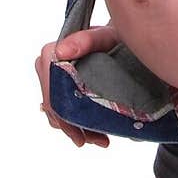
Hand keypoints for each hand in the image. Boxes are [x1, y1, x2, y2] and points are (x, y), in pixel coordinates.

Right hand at [34, 25, 120, 148]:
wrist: (128, 38)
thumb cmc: (118, 35)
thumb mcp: (107, 37)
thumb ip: (86, 40)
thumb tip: (59, 52)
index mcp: (52, 52)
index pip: (50, 93)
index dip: (63, 117)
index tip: (80, 136)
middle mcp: (50, 64)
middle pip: (53, 105)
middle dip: (72, 127)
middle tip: (95, 141)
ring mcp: (57, 75)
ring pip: (58, 110)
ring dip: (75, 128)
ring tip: (99, 139)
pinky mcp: (65, 83)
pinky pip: (63, 108)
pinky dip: (76, 122)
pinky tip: (93, 132)